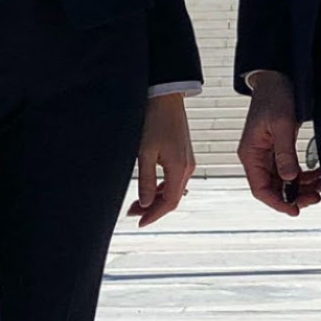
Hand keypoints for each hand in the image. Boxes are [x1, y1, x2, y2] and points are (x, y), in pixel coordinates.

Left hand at [128, 96, 194, 226]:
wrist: (166, 98)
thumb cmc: (155, 120)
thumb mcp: (145, 152)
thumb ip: (145, 180)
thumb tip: (145, 203)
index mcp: (179, 168)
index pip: (169, 203)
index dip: (154, 215)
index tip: (140, 222)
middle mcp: (187, 167)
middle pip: (172, 198)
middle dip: (153, 209)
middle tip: (133, 213)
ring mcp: (187, 161)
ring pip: (173, 189)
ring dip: (156, 198)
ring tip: (138, 202)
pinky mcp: (184, 155)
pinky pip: (174, 179)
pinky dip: (161, 187)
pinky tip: (149, 187)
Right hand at [238, 73, 320, 214]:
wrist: (278, 79)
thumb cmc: (274, 96)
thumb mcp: (281, 125)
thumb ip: (285, 153)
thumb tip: (289, 178)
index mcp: (250, 154)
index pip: (260, 188)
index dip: (277, 202)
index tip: (294, 210)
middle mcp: (257, 158)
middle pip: (273, 188)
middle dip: (294, 196)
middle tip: (314, 197)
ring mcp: (267, 155)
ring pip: (283, 182)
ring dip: (301, 186)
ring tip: (320, 186)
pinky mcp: (278, 150)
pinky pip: (290, 170)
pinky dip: (304, 175)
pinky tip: (317, 175)